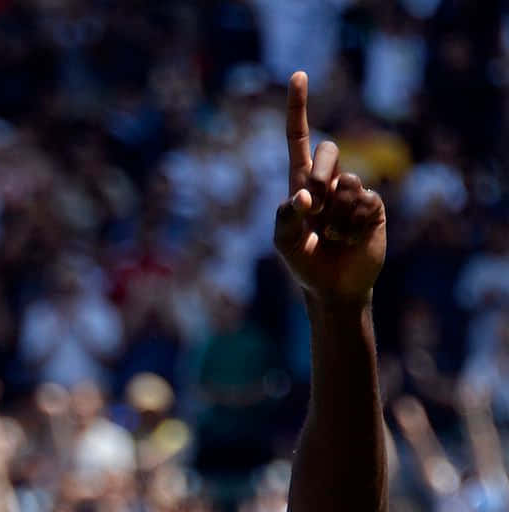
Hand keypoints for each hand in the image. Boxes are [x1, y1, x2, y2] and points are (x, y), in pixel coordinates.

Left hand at [274, 73, 385, 306]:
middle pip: (329, 149)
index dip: (297, 109)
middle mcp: (329, 182)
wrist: (334, 290)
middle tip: (312, 207)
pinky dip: (351, 222)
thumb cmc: (305, 265)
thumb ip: (285, 219)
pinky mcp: (373, 206)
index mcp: (301, 183)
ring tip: (333, 235)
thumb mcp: (284, 244)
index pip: (298, 140)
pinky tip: (349, 238)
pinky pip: (363, 199)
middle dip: (320, 175)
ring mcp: (353, 192)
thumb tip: (303, 197)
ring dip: (335, 213)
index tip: (299, 75)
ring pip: (346, 180)